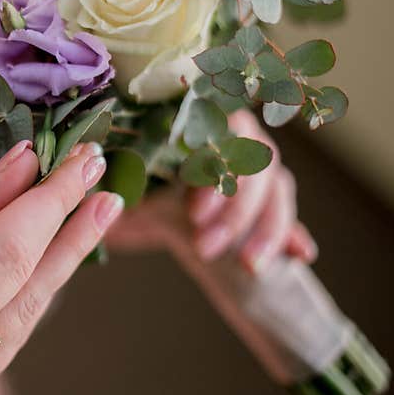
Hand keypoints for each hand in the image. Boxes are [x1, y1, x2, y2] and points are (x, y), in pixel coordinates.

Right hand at [0, 141, 122, 394]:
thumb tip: (23, 165)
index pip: (5, 248)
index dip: (51, 201)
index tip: (81, 161)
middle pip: (29, 283)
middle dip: (72, 225)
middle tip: (105, 179)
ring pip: (28, 313)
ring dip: (64, 258)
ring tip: (97, 209)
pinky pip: (8, 334)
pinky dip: (31, 290)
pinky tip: (51, 253)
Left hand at [108, 110, 315, 272]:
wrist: (161, 221)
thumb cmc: (141, 198)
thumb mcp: (124, 193)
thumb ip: (113, 187)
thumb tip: (92, 187)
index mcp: (200, 129)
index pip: (221, 135)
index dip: (213, 172)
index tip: (194, 213)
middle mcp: (238, 142)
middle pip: (254, 164)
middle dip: (234, 210)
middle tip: (205, 246)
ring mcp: (261, 171)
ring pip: (277, 188)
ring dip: (264, 227)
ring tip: (247, 265)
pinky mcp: (273, 204)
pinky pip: (291, 214)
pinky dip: (293, 234)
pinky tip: (301, 254)